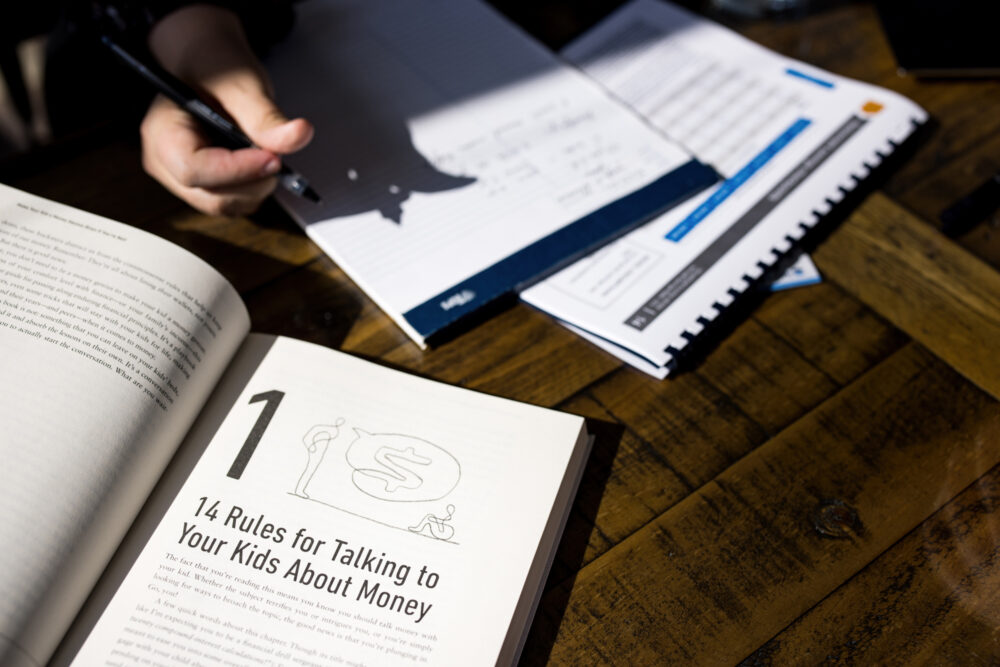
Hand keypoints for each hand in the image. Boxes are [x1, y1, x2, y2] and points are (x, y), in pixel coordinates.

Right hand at [141, 5, 312, 215]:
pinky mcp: (203, 187)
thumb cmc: (215, 67)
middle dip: (254, 181)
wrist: (209, 64)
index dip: (237, 170)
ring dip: (257, 185)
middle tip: (277, 152)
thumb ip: (266, 115)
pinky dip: (254, 187)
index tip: (273, 158)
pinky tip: (258, 160)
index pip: (193, 170)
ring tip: (264, 150)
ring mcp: (182, 180)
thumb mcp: (242, 83)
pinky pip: (234, 203)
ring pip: (226, 205)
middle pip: (213, 197)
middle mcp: (165, 162)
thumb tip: (299, 135)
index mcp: (163, 131)